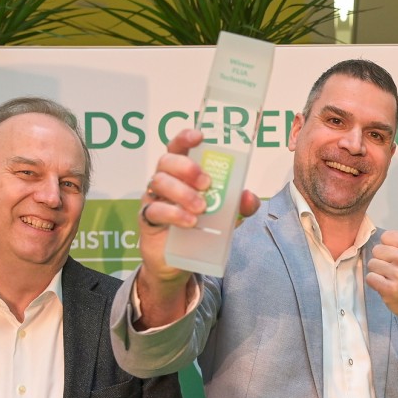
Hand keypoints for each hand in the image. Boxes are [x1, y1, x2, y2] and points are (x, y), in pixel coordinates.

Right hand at [135, 128, 259, 326]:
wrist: (177, 260)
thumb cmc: (199, 228)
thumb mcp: (224, 217)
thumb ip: (239, 206)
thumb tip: (249, 197)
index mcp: (182, 172)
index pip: (178, 147)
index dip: (185, 138)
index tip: (199, 136)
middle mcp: (165, 180)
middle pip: (167, 160)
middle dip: (187, 167)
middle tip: (207, 183)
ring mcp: (153, 198)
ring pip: (159, 182)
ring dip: (182, 192)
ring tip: (201, 208)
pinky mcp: (147, 219)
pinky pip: (154, 209)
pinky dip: (174, 214)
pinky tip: (189, 222)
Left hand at [365, 206, 397, 330]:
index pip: (385, 237)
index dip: (389, 248)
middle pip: (376, 251)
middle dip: (383, 261)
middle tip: (395, 271)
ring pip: (372, 265)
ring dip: (379, 273)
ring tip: (392, 279)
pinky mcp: (390, 290)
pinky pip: (371, 278)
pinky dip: (376, 284)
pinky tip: (387, 287)